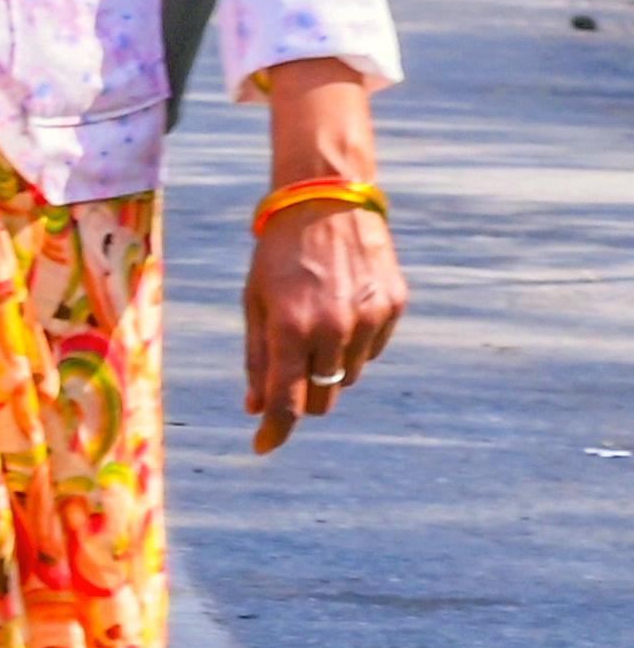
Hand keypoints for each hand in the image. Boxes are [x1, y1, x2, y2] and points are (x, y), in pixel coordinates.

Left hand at [244, 205, 403, 453]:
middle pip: (321, 399)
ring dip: (329, 364)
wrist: (325, 201)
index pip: (286, 401)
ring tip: (316, 317)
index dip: (275, 431)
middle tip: (292, 366)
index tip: (262, 446)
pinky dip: (355, 341)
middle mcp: (333, 329)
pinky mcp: (392, 308)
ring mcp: (368, 320)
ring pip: (348, 376)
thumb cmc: (279, 254)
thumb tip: (255, 408)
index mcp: (291, 328)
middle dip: (303, 395)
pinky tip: (342, 304)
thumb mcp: (255, 300)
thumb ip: (257, 356)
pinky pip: (372, 349)